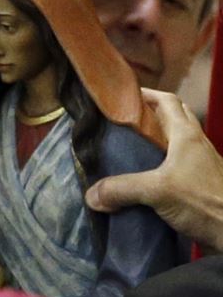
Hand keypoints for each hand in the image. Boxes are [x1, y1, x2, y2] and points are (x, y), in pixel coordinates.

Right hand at [85, 89, 222, 250]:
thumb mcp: (158, 191)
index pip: (166, 101)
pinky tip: (140, 181)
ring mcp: (199, 165)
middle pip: (172, 119)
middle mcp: (195, 145)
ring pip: (173, 144)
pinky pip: (174, 168)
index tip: (120, 96)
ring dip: (153, 143)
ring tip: (125, 151)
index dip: (145, 95)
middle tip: (121, 124)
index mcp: (187, 135)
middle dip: (148, 117)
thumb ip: (122, 189)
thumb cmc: (205, 201)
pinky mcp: (198, 186)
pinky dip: (157, 168)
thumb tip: (90, 195)